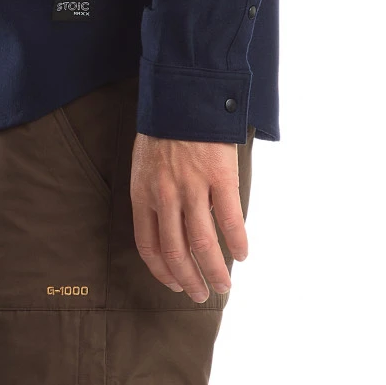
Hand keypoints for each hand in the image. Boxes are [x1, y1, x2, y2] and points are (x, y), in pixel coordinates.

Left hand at [129, 131, 247, 302]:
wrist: (183, 89)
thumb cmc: (164, 125)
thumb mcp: (146, 160)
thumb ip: (154, 192)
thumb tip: (174, 223)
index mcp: (142, 191)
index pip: (148, 245)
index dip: (162, 271)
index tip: (174, 283)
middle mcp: (165, 195)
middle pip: (177, 252)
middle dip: (189, 280)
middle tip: (201, 294)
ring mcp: (193, 186)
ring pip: (204, 244)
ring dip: (215, 271)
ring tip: (224, 285)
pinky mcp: (220, 176)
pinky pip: (231, 220)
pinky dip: (238, 242)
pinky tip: (242, 253)